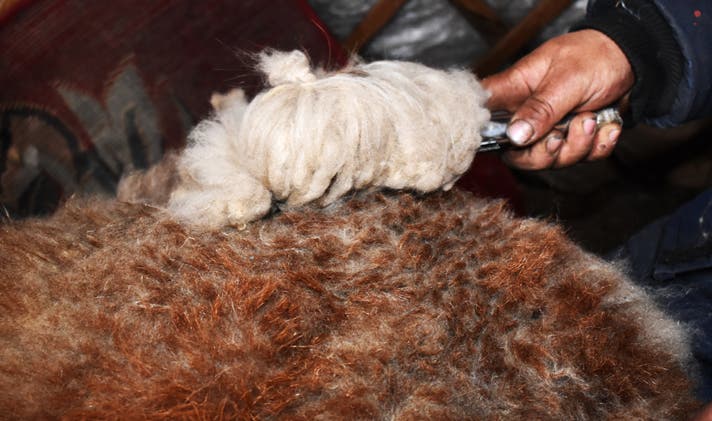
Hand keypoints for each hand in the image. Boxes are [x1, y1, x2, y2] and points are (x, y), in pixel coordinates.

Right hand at [482, 30, 633, 168]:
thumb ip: (540, 109)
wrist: (634, 60)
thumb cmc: (595, 56)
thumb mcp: (566, 80)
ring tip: (592, 119)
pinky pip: (579, 158)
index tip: (503, 138)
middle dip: (545, 153)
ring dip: (578, 145)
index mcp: (514, 92)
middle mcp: (526, 114)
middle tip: (562, 134)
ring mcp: (549, 129)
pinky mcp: (573, 139)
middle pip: (517, 154)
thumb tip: (514, 135)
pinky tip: (605, 125)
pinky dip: (598, 146)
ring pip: (550, 160)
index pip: (480, 113)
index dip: (479, 132)